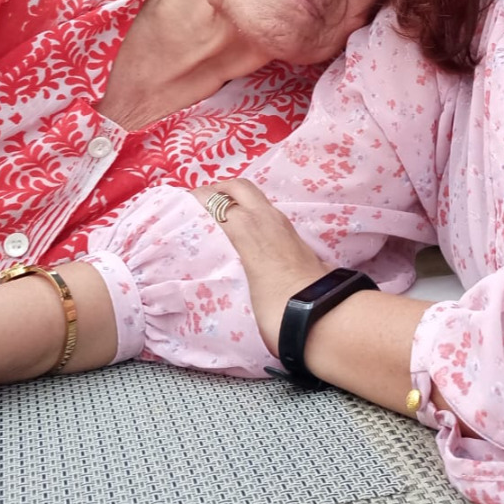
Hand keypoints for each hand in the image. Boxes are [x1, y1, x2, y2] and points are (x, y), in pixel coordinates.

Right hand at [191, 180, 328, 354]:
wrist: (324, 316)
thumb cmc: (278, 308)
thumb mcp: (242, 287)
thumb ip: (225, 266)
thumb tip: (207, 263)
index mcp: (249, 227)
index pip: (217, 200)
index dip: (198, 198)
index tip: (179, 203)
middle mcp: (268, 218)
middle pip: (239, 187)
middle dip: (218, 189)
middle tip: (200, 203)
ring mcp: (284, 226)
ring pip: (256, 199)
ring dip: (237, 200)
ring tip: (218, 218)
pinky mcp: (295, 238)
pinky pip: (265, 213)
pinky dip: (250, 213)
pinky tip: (243, 235)